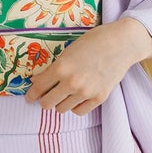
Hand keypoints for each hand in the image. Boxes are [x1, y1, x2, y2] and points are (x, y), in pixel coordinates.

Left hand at [24, 17, 151, 114]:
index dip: (31, 94)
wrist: (121, 43)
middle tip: (46, 96)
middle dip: (44, 100)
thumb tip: (37, 81)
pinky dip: (75, 106)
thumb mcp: (68, 51)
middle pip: (48, 103)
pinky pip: (79, 111)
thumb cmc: (93, 42)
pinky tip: (77, 97)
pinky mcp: (99, 98)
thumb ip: (53, 68)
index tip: (29, 98)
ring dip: (60, 102)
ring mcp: (86, 92)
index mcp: (61, 67)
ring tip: (65, 93)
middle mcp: (72, 82)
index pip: (39, 88)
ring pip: (62, 109)